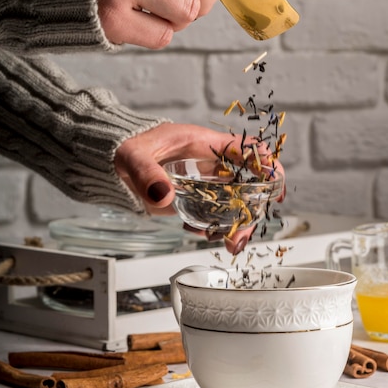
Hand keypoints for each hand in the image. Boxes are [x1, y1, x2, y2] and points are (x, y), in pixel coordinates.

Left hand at [113, 123, 284, 253]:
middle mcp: (211, 163)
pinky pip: (217, 212)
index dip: (265, 162)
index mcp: (204, 144)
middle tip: (243, 232)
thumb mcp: (132, 155)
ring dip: (240, 223)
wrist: (112, 160)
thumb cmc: (125, 147)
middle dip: (253, 208)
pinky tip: (212, 237)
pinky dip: (220, 227)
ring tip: (232, 244)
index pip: (245, 148)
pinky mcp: (196, 198)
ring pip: (236, 201)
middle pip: (247, 182)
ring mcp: (205, 182)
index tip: (275, 182)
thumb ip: (145, 172)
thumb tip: (163, 194)